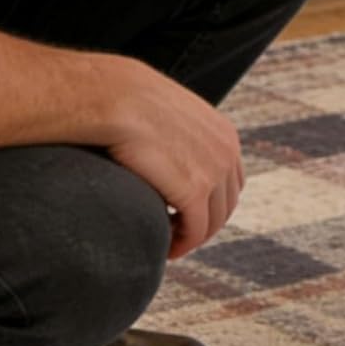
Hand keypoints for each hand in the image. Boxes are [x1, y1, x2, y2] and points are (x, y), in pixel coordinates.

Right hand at [105, 65, 245, 259]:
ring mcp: (214, 171)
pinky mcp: (194, 191)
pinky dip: (183, 244)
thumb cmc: (128, 103)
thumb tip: (167, 154)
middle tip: (177, 235)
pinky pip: (194, 231)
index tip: (186, 214)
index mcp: (225, 133)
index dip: (211, 203)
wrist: (114, 98)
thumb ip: (179, 135)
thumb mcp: (169, 115)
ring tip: (168, 242)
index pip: (231, 182)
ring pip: (212, 222)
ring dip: (191, 236)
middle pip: (225, 205)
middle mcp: (227, 152)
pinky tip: (165, 247)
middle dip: (203, 223)